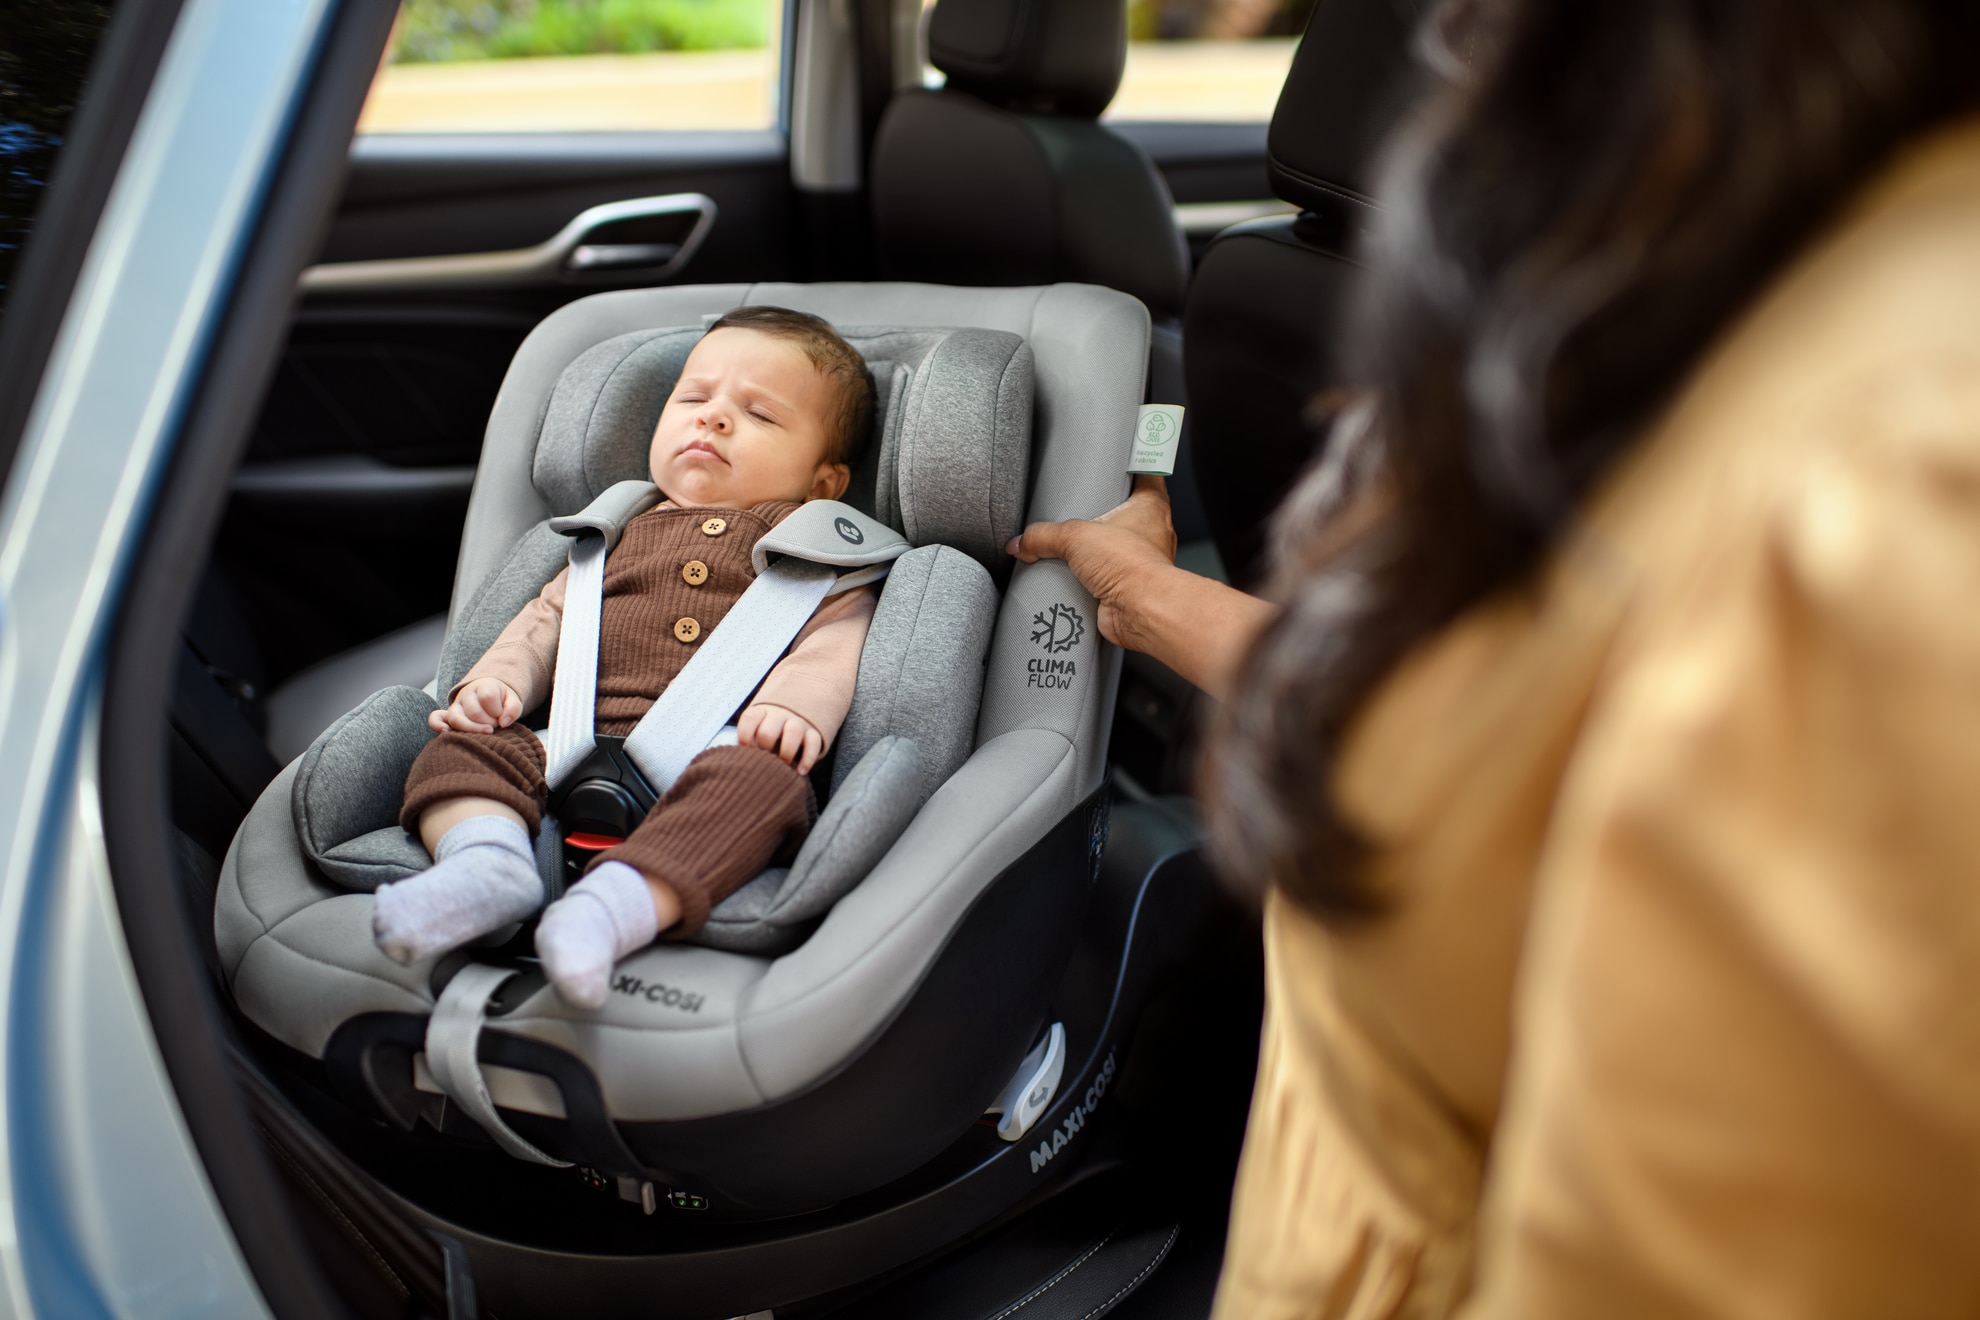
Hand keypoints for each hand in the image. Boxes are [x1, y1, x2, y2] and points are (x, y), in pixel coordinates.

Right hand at [429, 678, 522, 733]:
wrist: (490, 697)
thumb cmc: (502, 702)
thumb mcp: (512, 701)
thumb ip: (513, 709)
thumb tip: (504, 722)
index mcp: (483, 686)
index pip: (488, 697)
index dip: (498, 710)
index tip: (503, 717)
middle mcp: (466, 694)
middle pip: (474, 712)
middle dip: (489, 723)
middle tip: (496, 726)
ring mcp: (455, 706)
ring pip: (457, 718)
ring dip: (473, 729)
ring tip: (487, 733)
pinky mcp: (447, 717)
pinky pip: (435, 718)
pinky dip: (437, 725)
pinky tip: (445, 732)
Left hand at [738, 704, 824, 772]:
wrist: (796, 712)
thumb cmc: (768, 730)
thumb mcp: (756, 728)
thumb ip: (749, 740)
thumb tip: (740, 760)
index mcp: (762, 712)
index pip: (750, 718)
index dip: (745, 735)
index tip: (744, 748)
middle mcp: (779, 715)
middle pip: (768, 731)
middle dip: (765, 748)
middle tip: (764, 758)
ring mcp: (798, 722)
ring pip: (793, 731)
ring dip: (786, 753)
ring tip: (783, 765)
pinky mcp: (813, 732)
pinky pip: (814, 743)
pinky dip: (807, 759)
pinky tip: (801, 771)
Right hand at [1007, 474, 1178, 651]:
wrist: (1140, 611)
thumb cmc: (1131, 566)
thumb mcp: (1075, 536)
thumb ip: (1043, 535)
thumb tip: (1023, 541)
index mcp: (1150, 505)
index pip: (1147, 471)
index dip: (1134, 462)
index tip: (1117, 459)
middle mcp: (1151, 531)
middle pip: (1128, 509)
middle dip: (1105, 508)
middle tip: (1084, 501)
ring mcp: (1141, 559)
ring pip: (1117, 544)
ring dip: (1097, 547)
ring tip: (1073, 543)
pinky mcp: (1129, 585)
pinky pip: (1107, 575)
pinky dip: (1092, 576)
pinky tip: (1074, 576)